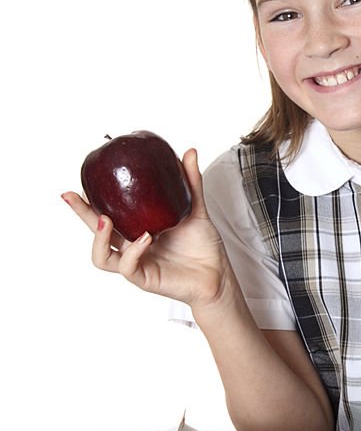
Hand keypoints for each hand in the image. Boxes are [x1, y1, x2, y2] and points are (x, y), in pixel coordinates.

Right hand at [62, 148, 230, 309]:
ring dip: (97, 237)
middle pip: (96, 232)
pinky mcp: (145, 278)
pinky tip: (144, 238)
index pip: (107, 214)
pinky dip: (133, 251)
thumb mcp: (195, 209)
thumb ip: (190, 183)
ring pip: (101, 256)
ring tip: (105, 220)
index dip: (90, 201)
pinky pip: (128, 266)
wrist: (218, 275)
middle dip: (80, 214)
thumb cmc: (203, 247)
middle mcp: (132, 247)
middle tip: (71, 196)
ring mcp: (137, 263)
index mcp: (137, 230)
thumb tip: (188, 152)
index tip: (80, 183)